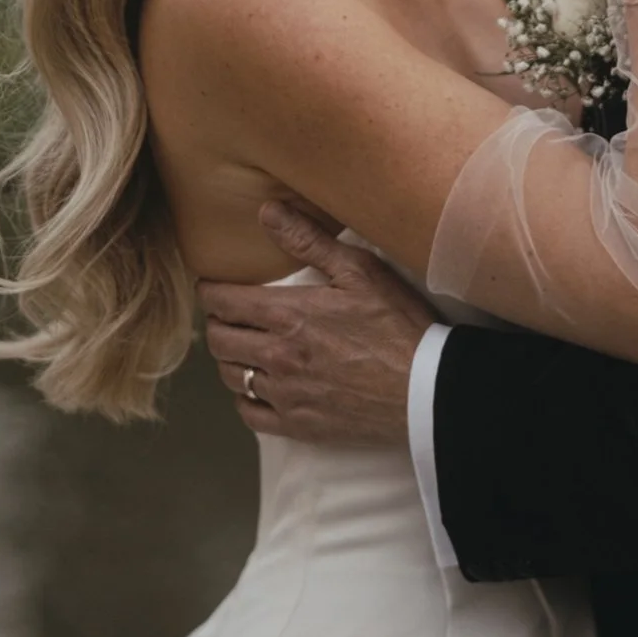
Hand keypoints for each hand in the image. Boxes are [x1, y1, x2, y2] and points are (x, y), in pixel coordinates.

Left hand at [197, 200, 439, 446]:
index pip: (223, 302)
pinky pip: (250, 413)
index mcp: (288, 314)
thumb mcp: (360, 271)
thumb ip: (309, 241)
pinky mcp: (298, 425)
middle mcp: (277, 356)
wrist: (426, 389)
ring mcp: (285, 393)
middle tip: (227, 316)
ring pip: (231, 376)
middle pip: (219, 340)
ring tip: (243, 348)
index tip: (211, 287)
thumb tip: (267, 211)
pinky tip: (257, 387)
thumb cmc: (399, 326)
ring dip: (230, 359)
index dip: (210, 292)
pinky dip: (245, 398)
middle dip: (217, 323)